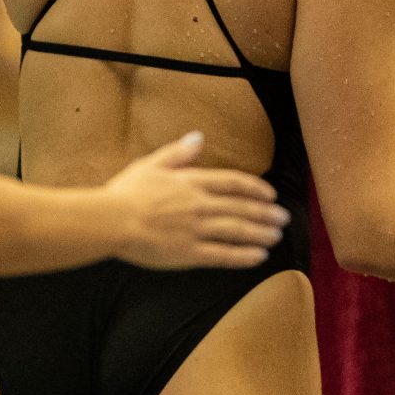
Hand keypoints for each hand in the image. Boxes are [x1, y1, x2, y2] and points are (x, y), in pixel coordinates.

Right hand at [106, 133, 290, 269]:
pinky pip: (223, 255)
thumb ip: (178, 152)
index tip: (270, 195)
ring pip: (237, 230)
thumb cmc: (125, 192)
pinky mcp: (189, 253)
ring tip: (276, 236)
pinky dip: (244, 256)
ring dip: (261, 233)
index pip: (233, 182)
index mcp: (191, 182)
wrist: (110, 221)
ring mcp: (196, 229)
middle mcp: (199, 204)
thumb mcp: (151, 164)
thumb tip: (199, 137)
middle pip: (241, 207)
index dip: (255, 188)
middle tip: (284, 218)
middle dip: (266, 213)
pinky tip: (260, 256)